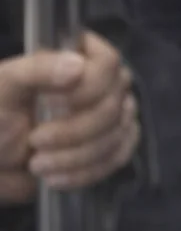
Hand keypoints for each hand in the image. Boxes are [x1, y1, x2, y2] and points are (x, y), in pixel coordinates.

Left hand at [0, 34, 138, 201]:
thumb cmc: (0, 111)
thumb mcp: (7, 85)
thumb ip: (39, 69)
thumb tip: (77, 67)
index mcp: (81, 52)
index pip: (108, 63)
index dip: (87, 88)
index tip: (49, 104)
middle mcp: (105, 79)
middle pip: (114, 104)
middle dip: (73, 132)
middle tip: (35, 141)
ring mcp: (114, 111)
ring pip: (116, 135)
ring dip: (75, 157)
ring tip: (37, 165)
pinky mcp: (114, 143)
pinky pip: (118, 157)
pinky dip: (87, 172)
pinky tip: (57, 178)